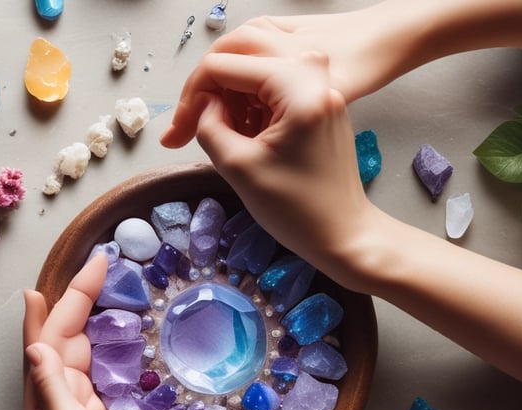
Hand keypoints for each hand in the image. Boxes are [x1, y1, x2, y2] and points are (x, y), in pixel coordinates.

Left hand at [23, 255, 161, 409]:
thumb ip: (53, 389)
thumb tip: (36, 343)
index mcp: (45, 399)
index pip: (50, 335)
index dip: (67, 297)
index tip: (92, 264)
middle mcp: (55, 398)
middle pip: (63, 335)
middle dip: (79, 297)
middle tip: (103, 264)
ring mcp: (76, 406)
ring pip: (77, 348)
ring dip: (86, 316)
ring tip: (100, 287)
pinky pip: (92, 368)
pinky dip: (99, 343)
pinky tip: (105, 336)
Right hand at [161, 51, 383, 291]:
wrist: (344, 234)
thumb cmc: (296, 210)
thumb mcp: (237, 167)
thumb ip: (209, 125)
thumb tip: (205, 102)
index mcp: (297, 86)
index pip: (223, 65)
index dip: (191, 98)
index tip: (177, 134)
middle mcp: (314, 74)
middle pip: (240, 63)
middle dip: (211, 98)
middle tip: (192, 136)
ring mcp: (321, 86)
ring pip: (255, 76)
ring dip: (233, 105)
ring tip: (228, 143)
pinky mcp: (321, 102)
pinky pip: (275, 90)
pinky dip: (253, 111)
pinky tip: (248, 141)